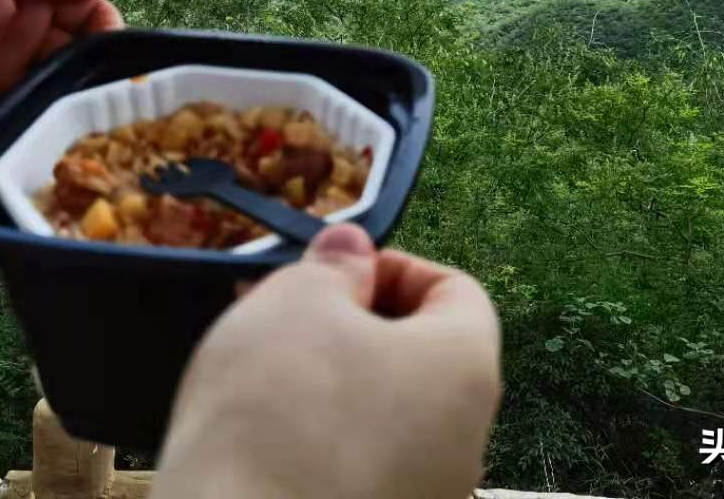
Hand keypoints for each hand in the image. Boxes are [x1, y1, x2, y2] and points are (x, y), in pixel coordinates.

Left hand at [0, 0, 121, 129]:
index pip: (83, 6)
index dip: (104, 22)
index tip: (115, 42)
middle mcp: (15, 33)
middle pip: (75, 48)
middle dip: (94, 62)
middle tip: (108, 82)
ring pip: (54, 85)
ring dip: (71, 93)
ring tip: (88, 107)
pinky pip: (23, 117)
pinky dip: (42, 120)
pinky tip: (61, 128)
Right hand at [153, 225, 501, 498]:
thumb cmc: (275, 418)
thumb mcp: (296, 302)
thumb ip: (333, 266)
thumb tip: (352, 249)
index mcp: (466, 370)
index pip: (457, 290)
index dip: (390, 267)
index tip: (330, 273)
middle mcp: (466, 444)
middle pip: (420, 356)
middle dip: (349, 324)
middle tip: (280, 314)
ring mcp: (427, 498)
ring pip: (386, 416)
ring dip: (330, 384)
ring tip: (257, 375)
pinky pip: (361, 469)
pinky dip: (320, 443)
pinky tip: (262, 439)